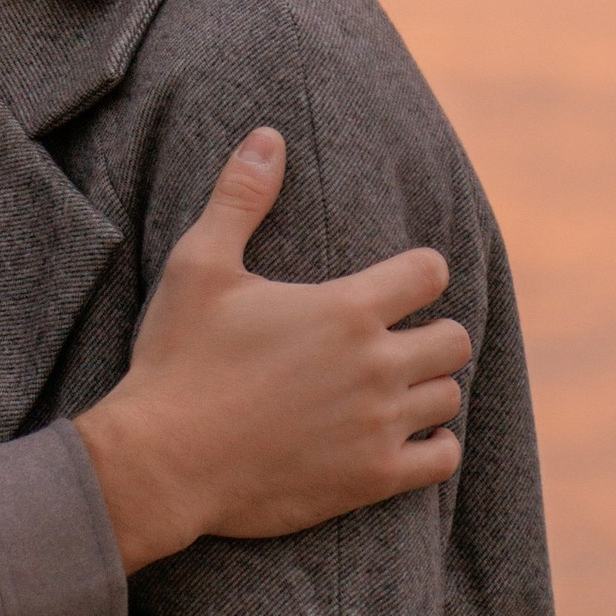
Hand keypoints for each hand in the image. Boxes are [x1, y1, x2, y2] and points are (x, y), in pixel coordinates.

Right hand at [74, 130, 466, 568]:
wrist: (161, 464)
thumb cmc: (178, 361)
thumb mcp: (198, 268)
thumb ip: (240, 199)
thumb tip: (268, 136)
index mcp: (345, 308)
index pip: (429, 272)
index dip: (417, 271)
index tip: (396, 282)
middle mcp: (375, 364)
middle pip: (453, 338)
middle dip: (429, 332)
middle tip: (392, 340)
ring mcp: (379, 425)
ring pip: (448, 396)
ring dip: (425, 388)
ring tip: (390, 389)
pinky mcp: (372, 478)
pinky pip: (442, 457)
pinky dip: (432, 446)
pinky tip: (402, 438)